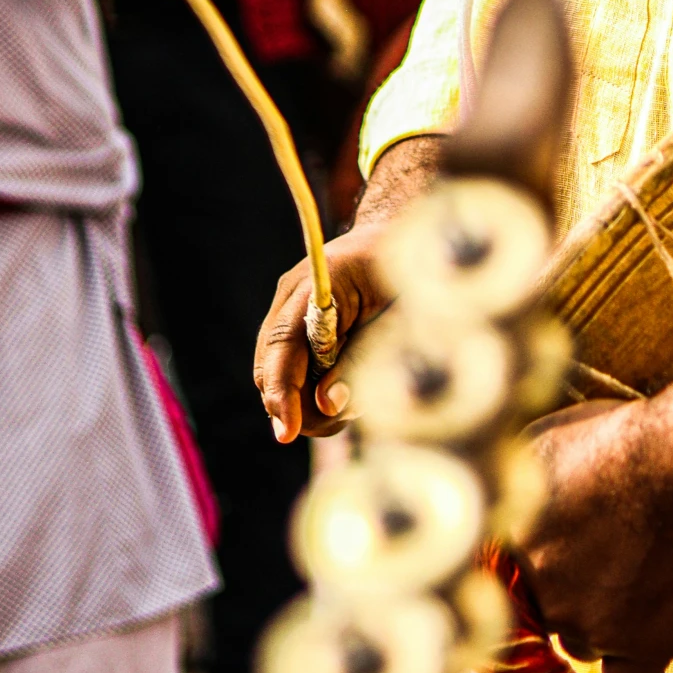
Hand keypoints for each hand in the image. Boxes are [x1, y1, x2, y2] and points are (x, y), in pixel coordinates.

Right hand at [254, 136, 445, 442]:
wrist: (392, 238)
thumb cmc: (403, 273)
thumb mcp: (395, 315)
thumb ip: (362, 358)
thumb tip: (329, 404)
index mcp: (317, 285)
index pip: (283, 346)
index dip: (282, 393)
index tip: (287, 434)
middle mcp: (290, 298)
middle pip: (270, 369)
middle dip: (299, 407)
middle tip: (344, 417)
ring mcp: (286, 312)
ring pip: (276, 376)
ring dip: (309, 402)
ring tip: (355, 394)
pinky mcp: (291, 328)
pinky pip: (288, 371)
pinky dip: (310, 390)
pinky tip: (343, 385)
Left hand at [514, 380, 672, 672]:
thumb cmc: (622, 441)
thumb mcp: (542, 444)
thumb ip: (512, 492)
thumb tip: (497, 509)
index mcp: (511, 551)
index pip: (499, 586)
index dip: (530, 570)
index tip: (552, 556)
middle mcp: (542, 599)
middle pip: (545, 613)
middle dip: (568, 588)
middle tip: (604, 552)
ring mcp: (592, 630)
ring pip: (583, 641)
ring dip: (601, 618)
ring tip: (637, 571)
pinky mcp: (644, 651)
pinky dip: (635, 652)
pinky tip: (649, 618)